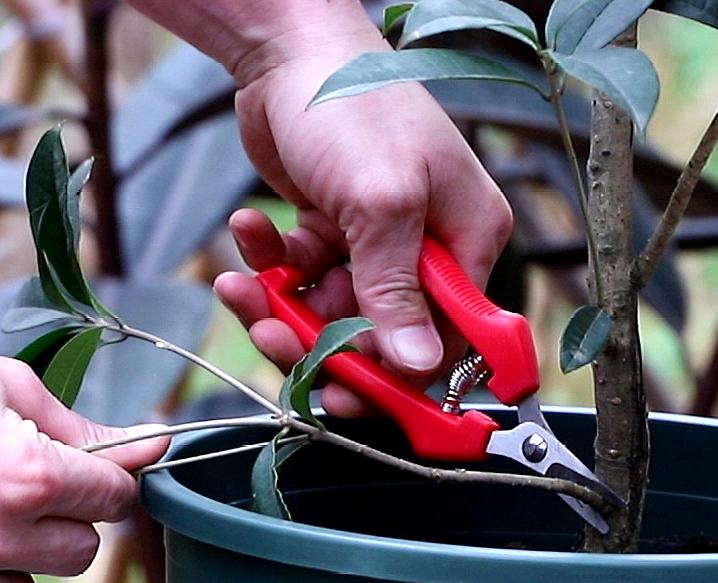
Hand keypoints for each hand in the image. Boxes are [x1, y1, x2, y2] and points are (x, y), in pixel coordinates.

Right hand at [0, 359, 167, 582]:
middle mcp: (4, 533)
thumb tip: (149, 443)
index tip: (103, 468)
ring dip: (34, 555)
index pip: (117, 496)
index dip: (113, 479)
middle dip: (72, 518)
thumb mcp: (6, 390)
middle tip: (37, 484)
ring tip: (2, 510)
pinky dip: (1, 580)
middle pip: (86, 548)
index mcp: (30, 476)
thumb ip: (77, 426)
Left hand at [212, 9, 511, 391]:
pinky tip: (252, 232)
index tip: (351, 396)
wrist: (290, 50)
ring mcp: (380, 241)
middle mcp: (431, 248)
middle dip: (327, 344)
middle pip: (386, 335)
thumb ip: (397, 290)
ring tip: (246, 290)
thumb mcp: (383, 203)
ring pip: (334, 312)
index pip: (454, 339)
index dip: (404, 377)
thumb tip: (418, 367)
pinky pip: (305, 276)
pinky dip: (273, 265)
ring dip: (285, 307)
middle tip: (277, 341)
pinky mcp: (336, 231)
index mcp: (469, 241)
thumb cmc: (355, 107)